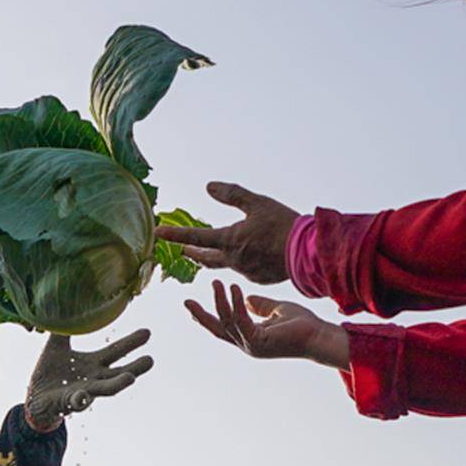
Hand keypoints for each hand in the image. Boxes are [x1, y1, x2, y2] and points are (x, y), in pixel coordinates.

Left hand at [24, 329, 152, 429]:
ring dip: (118, 384)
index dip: (131, 343)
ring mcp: (83, 392)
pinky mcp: (68, 403)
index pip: (116, 351)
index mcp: (93, 364)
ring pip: (104, 390)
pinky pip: (76, 402)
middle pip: (119, 373)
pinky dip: (80, 400)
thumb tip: (64, 305)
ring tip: (131, 378)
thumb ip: (62, 330)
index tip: (147, 332)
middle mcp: (93, 378)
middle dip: (135, 367)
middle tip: (150, 360)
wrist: (34, 399)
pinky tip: (83, 395)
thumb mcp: (55, 347)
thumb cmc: (50, 375)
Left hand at [155, 182, 299, 284]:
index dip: (174, 234)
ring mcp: (246, 272)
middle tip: (183, 251)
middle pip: (206, 258)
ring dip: (219, 257)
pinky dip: (244, 261)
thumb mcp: (257, 203)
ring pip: (227, 263)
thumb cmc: (284, 225)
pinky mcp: (259, 278)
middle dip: (193, 253)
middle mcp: (234, 260)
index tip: (156, 232)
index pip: (195, 237)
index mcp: (230, 240)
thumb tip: (208, 186)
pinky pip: (246, 269)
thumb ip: (232, 194)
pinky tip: (253, 255)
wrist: (309, 253)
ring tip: (218, 251)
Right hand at [187, 280, 350, 367]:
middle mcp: (248, 344)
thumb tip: (246, 298)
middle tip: (186, 301)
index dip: (207, 317)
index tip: (193, 306)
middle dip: (201, 315)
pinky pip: (241, 320)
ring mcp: (252, 345)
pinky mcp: (260, 342)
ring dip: (220, 301)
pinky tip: (234, 288)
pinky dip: (235, 304)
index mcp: (250, 338)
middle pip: (217, 330)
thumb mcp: (277, 309)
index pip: (223, 327)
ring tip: (216, 282)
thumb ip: (260, 305)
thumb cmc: (304, 325)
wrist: (320, 337)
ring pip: (227, 322)